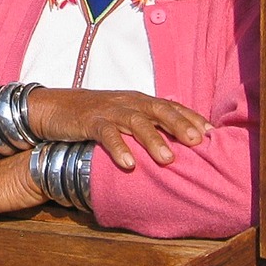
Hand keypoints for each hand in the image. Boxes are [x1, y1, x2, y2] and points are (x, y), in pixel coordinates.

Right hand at [28, 87, 210, 169]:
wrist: (54, 107)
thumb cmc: (93, 115)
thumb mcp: (122, 116)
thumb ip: (145, 125)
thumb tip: (174, 144)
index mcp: (138, 101)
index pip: (170, 107)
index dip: (190, 117)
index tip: (211, 133)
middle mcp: (128, 103)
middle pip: (158, 110)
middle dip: (179, 125)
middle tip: (197, 141)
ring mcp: (109, 111)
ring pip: (136, 122)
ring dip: (153, 140)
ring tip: (168, 160)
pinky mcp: (90, 121)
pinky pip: (106, 133)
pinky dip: (118, 148)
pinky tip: (129, 164)